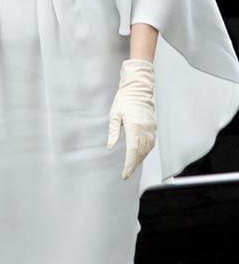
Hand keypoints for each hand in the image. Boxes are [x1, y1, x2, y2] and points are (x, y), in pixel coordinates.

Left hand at [107, 59, 155, 179]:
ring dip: (140, 159)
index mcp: (134, 127)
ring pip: (147, 150)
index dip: (129, 165)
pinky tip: (139, 155)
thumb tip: (110, 146)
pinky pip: (150, 144)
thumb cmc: (124, 100)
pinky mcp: (153, 128)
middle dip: (133, 164)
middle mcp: (145, 130)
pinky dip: (145, 152)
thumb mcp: (114, 115)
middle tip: (126, 173)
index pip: (132, 151)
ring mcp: (151, 129)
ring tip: (131, 166)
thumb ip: (113, 132)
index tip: (125, 174)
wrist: (138, 90)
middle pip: (140, 153)